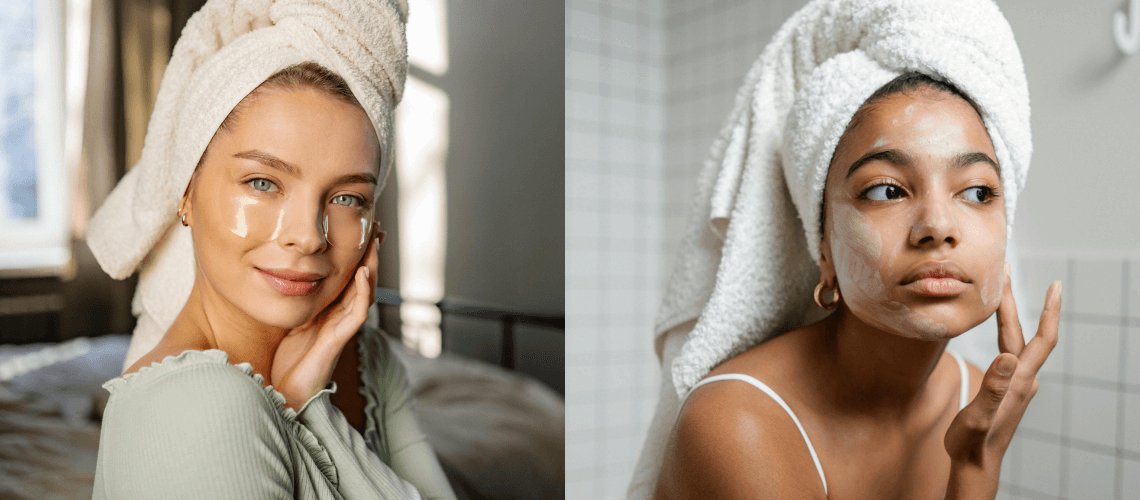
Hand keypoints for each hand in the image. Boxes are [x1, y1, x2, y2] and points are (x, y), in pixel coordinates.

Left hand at [271, 232, 380, 410]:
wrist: (286, 395)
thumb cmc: (287, 364)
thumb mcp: (290, 324)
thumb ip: (295, 304)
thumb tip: (282, 278)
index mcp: (330, 312)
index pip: (348, 278)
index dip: (356, 256)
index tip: (361, 231)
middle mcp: (340, 318)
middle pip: (363, 281)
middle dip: (370, 256)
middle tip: (377, 230)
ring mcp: (342, 329)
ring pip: (365, 293)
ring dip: (372, 268)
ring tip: (375, 244)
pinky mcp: (339, 340)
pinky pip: (357, 313)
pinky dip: (362, 292)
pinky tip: (363, 273)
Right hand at [943, 263, 1060, 498]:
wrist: (975, 464)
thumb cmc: (972, 444)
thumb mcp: (978, 417)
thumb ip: (992, 389)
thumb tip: (1005, 357)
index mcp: (1019, 380)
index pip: (1042, 338)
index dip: (1050, 310)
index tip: (1056, 284)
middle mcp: (1022, 378)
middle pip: (1023, 332)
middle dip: (1014, 301)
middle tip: (1005, 272)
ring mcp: (1015, 383)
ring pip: (1015, 340)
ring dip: (1008, 315)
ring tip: (997, 291)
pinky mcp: (1006, 387)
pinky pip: (1009, 350)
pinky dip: (1002, 331)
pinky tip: (995, 326)